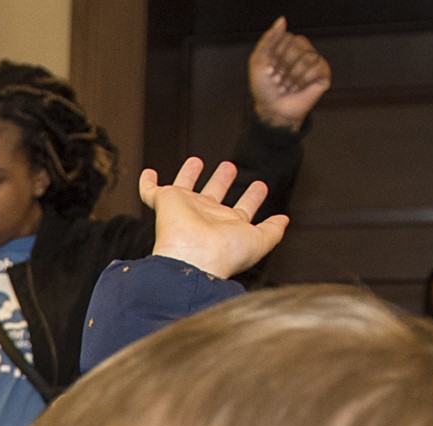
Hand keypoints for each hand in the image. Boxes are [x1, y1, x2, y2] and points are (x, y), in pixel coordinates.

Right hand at [140, 157, 289, 279]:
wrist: (193, 257)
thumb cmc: (224, 254)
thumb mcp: (260, 241)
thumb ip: (273, 230)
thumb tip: (285, 220)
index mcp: (227, 226)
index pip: (243, 209)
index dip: (252, 197)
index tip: (260, 186)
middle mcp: (206, 217)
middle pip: (215, 195)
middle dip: (223, 180)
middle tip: (230, 167)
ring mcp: (185, 208)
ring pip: (186, 187)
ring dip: (190, 174)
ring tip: (197, 160)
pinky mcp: (165, 201)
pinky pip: (151, 190)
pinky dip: (147, 182)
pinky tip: (149, 173)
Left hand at [248, 18, 330, 131]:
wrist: (274, 111)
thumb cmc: (264, 89)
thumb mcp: (258, 61)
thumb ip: (268, 39)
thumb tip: (283, 20)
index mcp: (286, 43)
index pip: (285, 37)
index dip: (275, 56)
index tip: (270, 69)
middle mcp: (302, 48)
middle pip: (298, 45)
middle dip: (285, 66)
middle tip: (280, 79)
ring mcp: (314, 60)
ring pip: (308, 57)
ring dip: (293, 76)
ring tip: (289, 85)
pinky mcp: (324, 73)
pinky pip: (317, 68)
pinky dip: (304, 81)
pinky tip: (299, 88)